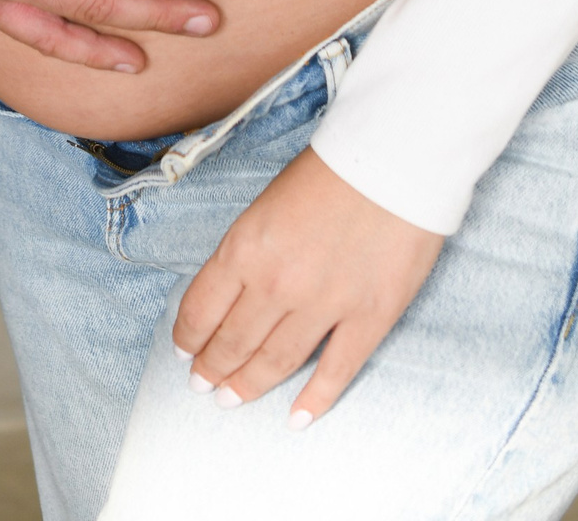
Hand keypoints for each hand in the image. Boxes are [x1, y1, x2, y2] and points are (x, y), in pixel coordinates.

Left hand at [174, 148, 442, 421]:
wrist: (393, 159)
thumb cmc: (330, 170)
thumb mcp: (266, 203)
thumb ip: (248, 250)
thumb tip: (234, 290)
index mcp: (245, 248)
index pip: (202, 308)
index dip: (189, 336)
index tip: (184, 352)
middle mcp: (277, 284)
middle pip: (234, 341)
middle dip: (213, 368)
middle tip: (202, 386)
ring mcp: (324, 306)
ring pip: (276, 362)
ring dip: (249, 385)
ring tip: (232, 400)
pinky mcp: (368, 318)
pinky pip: (335, 371)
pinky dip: (314, 400)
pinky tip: (296, 418)